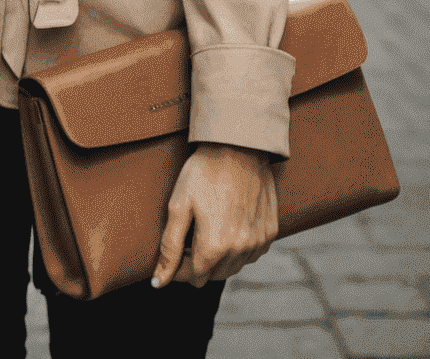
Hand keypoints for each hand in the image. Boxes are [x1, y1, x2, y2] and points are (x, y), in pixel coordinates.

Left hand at [153, 143, 277, 288]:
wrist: (238, 147)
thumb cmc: (203, 173)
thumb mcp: (178, 205)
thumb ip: (169, 247)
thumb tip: (158, 281)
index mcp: (214, 247)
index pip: (194, 277)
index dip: (179, 268)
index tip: (174, 254)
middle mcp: (240, 251)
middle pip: (214, 275)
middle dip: (198, 264)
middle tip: (188, 239)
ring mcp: (258, 243)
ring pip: (234, 267)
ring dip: (219, 258)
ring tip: (207, 230)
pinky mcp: (271, 233)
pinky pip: (251, 254)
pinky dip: (238, 249)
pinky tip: (228, 227)